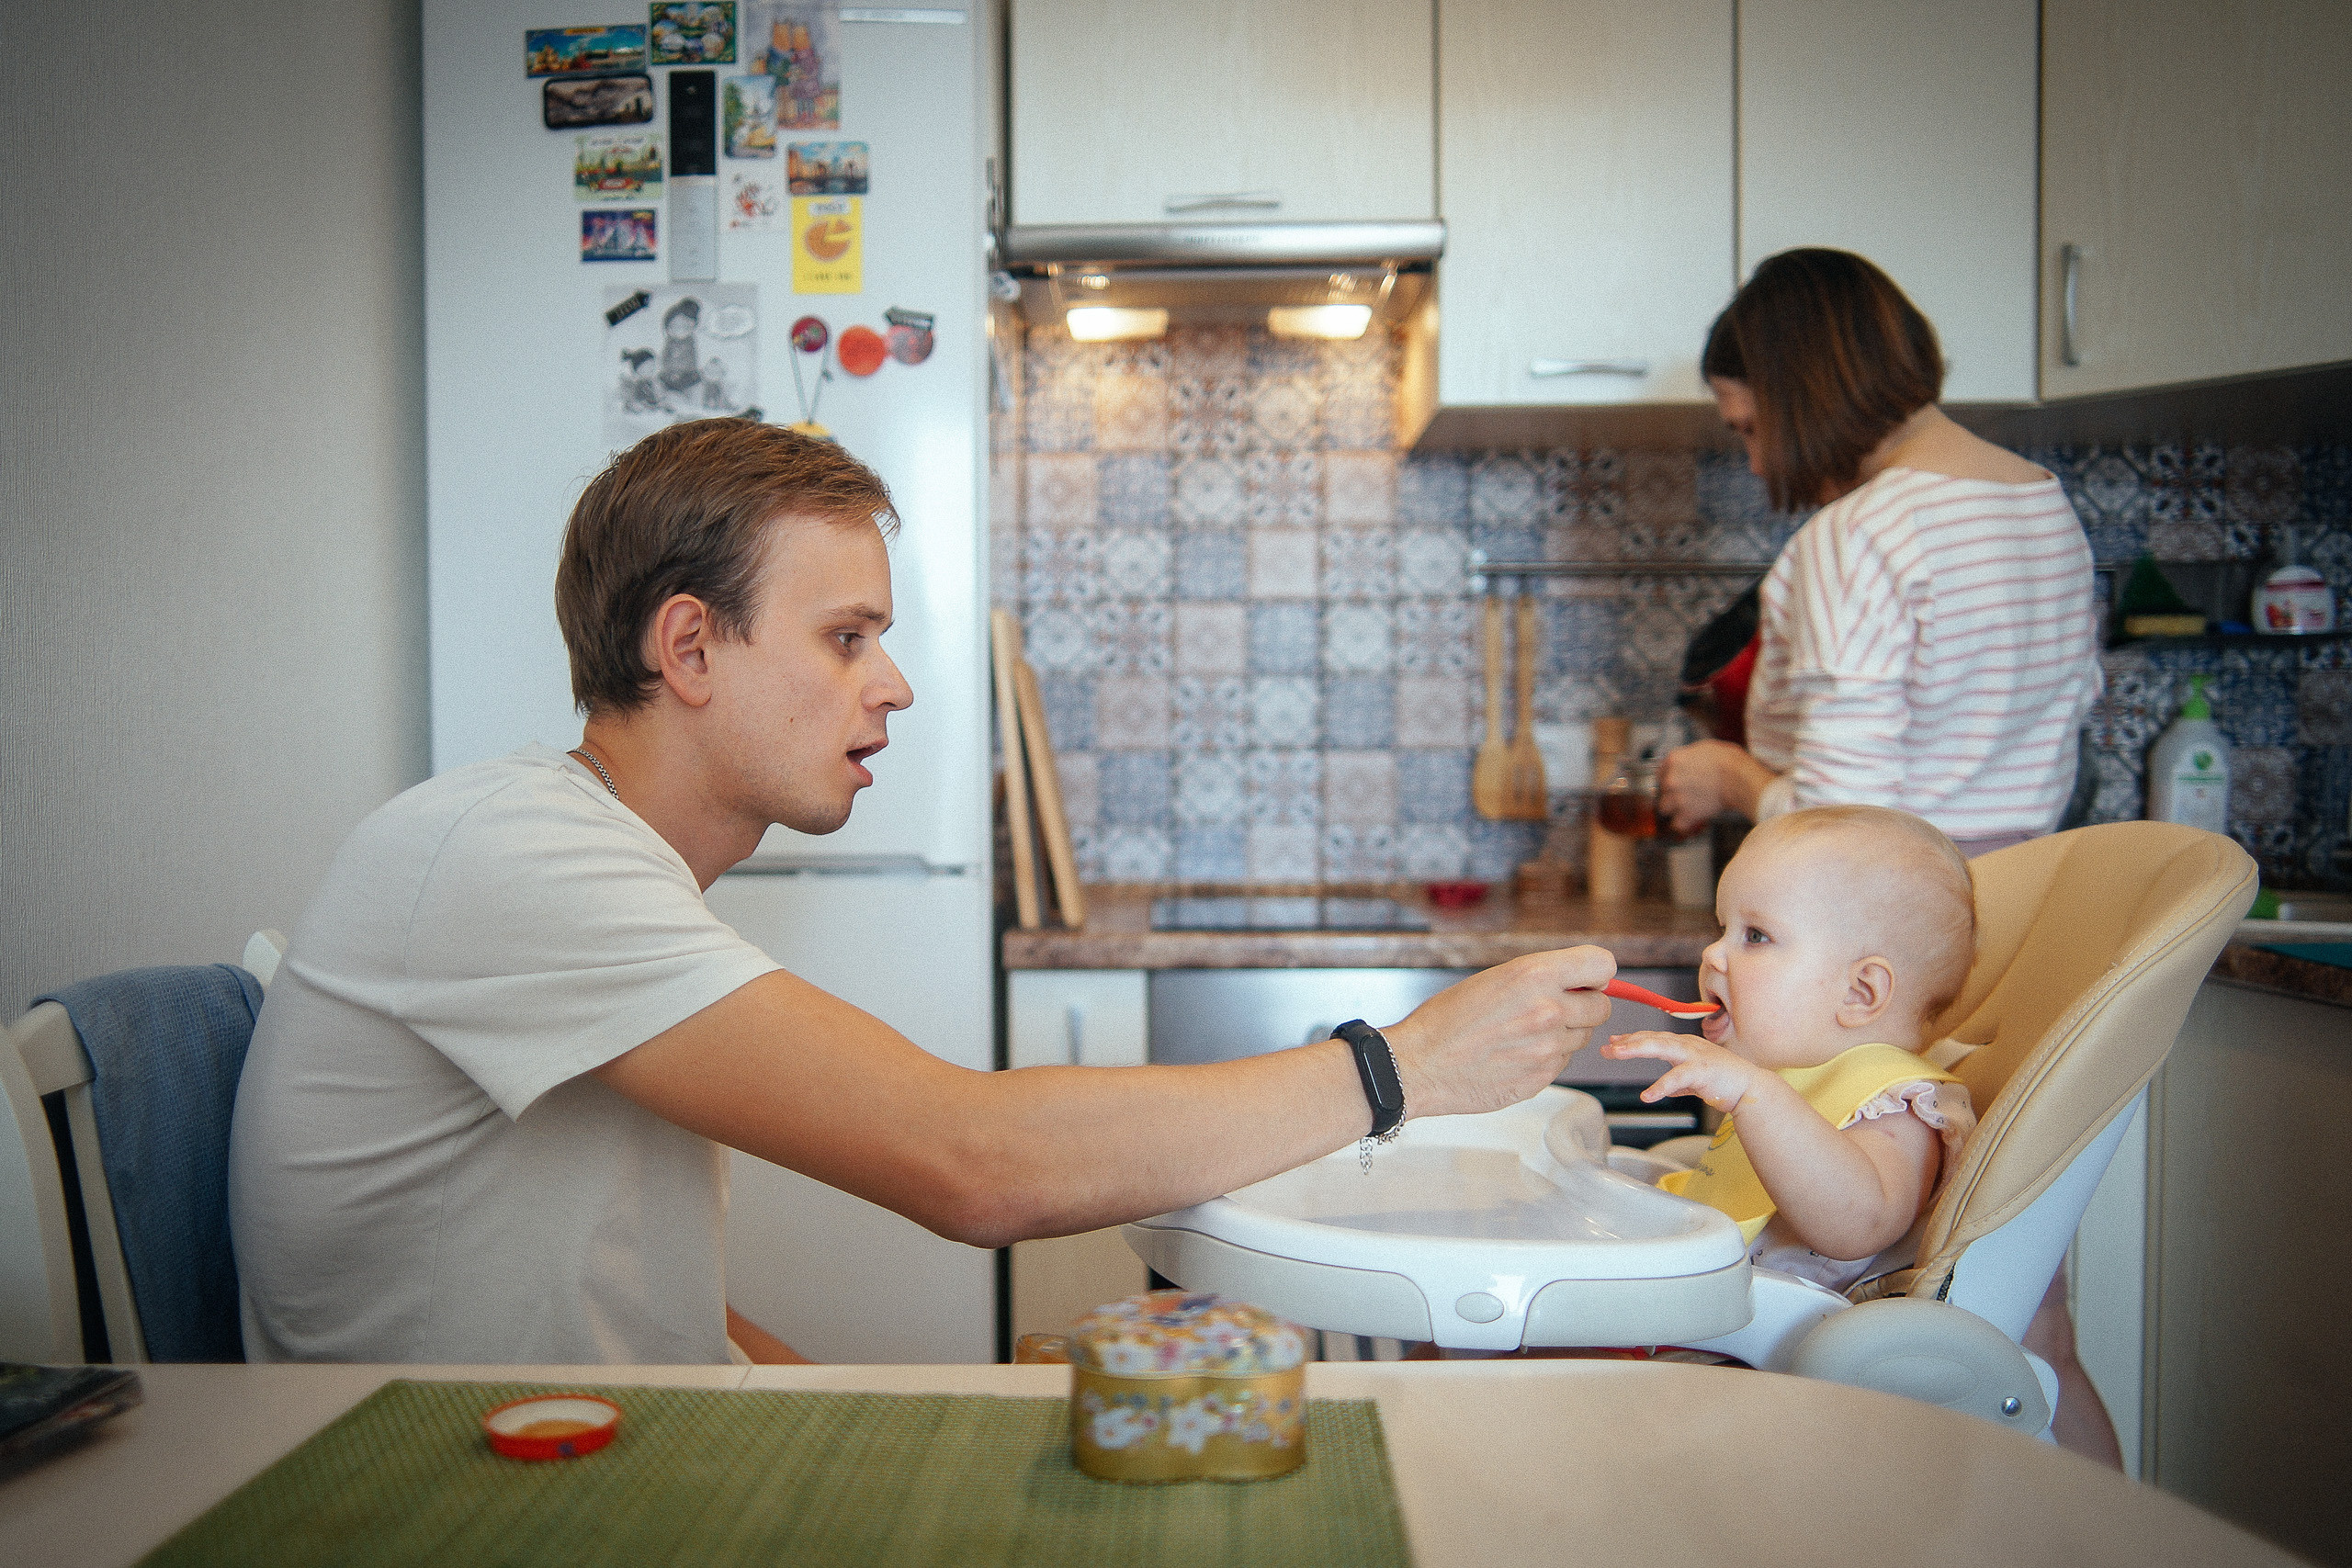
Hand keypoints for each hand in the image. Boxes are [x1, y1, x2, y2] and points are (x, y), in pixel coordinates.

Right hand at [1381, 947, 1617, 1118]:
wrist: (1419, 1065)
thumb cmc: (1446, 1019)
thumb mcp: (1495, 978)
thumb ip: (1543, 978)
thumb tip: (1582, 982)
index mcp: (1535, 975)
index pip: (1602, 965)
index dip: (1594, 972)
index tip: (1583, 979)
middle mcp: (1548, 1011)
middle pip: (1602, 1007)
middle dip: (1583, 1006)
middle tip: (1552, 1007)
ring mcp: (1548, 1049)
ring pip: (1583, 1037)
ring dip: (1564, 1033)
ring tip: (1523, 1032)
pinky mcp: (1542, 1078)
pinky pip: (1562, 1062)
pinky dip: (1547, 1057)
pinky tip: (1514, 1053)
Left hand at [1602, 1030, 1773, 1116]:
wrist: (1751, 1089)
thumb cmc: (1725, 1083)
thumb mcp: (1697, 1080)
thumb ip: (1680, 1082)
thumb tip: (1666, 1089)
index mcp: (1685, 1045)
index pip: (1654, 1038)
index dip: (1632, 1038)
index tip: (1613, 1041)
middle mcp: (1688, 1045)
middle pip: (1653, 1038)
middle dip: (1628, 1041)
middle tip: (1607, 1047)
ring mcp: (1695, 1056)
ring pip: (1661, 1047)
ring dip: (1637, 1048)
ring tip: (1617, 1053)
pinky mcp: (1702, 1071)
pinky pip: (1677, 1078)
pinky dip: (1661, 1086)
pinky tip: (1648, 1096)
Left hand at [1657, 740, 1777, 835]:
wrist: (1738, 779)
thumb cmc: (1729, 761)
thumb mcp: (1705, 748)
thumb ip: (1690, 756)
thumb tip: (1690, 761)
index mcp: (1674, 760)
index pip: (1661, 772)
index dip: (1668, 779)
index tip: (1674, 784)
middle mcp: (1671, 778)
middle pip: (1662, 791)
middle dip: (1672, 794)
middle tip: (1686, 796)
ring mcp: (1677, 797)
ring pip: (1665, 808)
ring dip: (1674, 810)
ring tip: (1687, 809)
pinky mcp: (1686, 813)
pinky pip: (1677, 824)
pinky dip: (1684, 824)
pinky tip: (1690, 821)